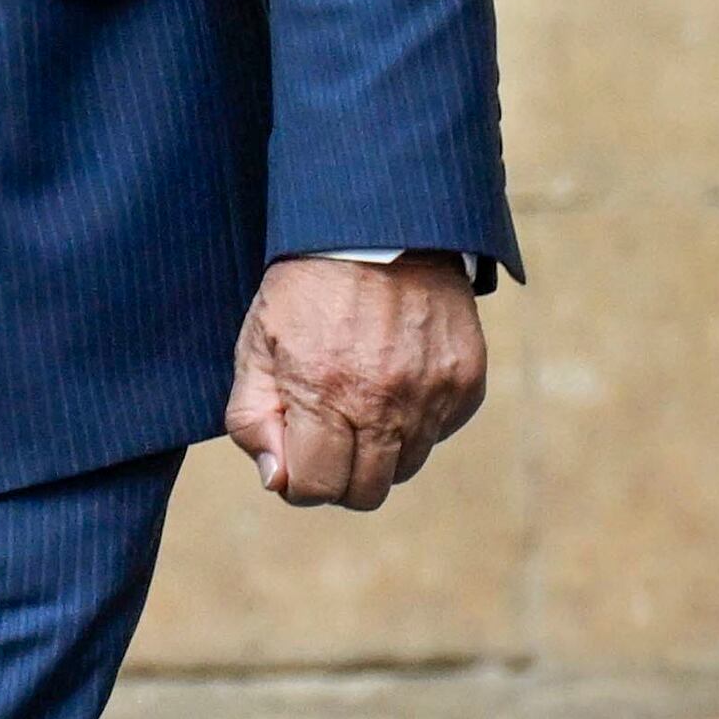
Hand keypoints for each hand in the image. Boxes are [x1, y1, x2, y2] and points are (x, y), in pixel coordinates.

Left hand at [222, 255, 486, 510]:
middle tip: (331, 435)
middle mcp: (384, 401)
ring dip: (382, 449)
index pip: (316, 488)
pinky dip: (419, 420)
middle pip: (366, 492)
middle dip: (340, 475)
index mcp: (324, 394)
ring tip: (365, 398)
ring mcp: (432, 393)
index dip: (299, 480)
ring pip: (407, 466)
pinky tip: (399, 378)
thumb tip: (276, 479)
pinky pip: (441, 431)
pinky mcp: (466, 380)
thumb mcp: (257, 344)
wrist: (381, 227)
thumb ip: (252, 419)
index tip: (298, 453)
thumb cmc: (308, 287)